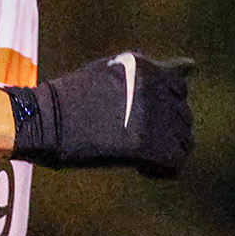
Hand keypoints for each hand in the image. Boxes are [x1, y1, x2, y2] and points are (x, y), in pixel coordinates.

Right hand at [29, 53, 194, 176]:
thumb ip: (153, 71)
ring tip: (139, 157)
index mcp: (150, 68)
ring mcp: (156, 117)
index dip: (164, 106)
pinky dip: (161, 171)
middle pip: (184, 116)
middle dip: (166, 131)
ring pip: (184, 141)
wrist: (42, 119)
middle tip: (136, 142)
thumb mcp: (112, 71)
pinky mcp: (148, 145)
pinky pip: (175, 163)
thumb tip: (193, 65)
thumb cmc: (70, 98)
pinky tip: (140, 169)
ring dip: (166, 151)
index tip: (143, 117)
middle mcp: (159, 90)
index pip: (181, 87)